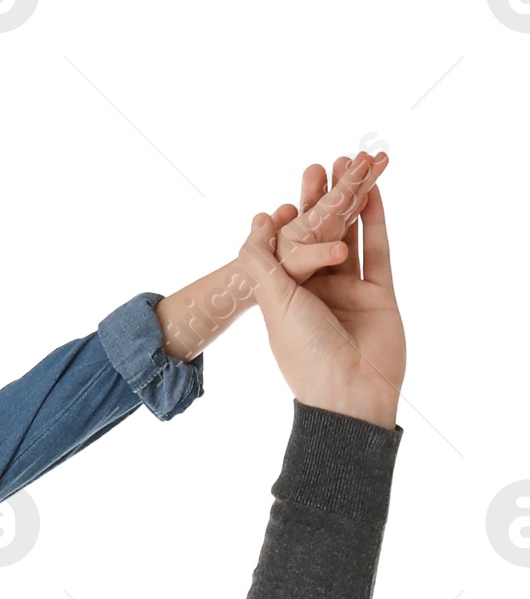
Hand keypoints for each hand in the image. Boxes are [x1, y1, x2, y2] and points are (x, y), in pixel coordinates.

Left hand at [248, 163, 403, 427]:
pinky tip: (373, 191)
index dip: (294, 215)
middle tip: (322, 165)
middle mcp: (320, 292)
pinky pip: (378, 250)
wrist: (349, 394)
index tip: (296, 185)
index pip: (291, 246)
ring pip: (350, 236)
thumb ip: (262, 261)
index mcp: (289, 297)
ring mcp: (351, 292)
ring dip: (350, 201)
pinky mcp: (380, 294)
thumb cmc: (306, 353)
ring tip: (349, 165)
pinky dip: (376, 220)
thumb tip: (258, 219)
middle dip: (322, 200)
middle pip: (321, 236)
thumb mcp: (274, 303)